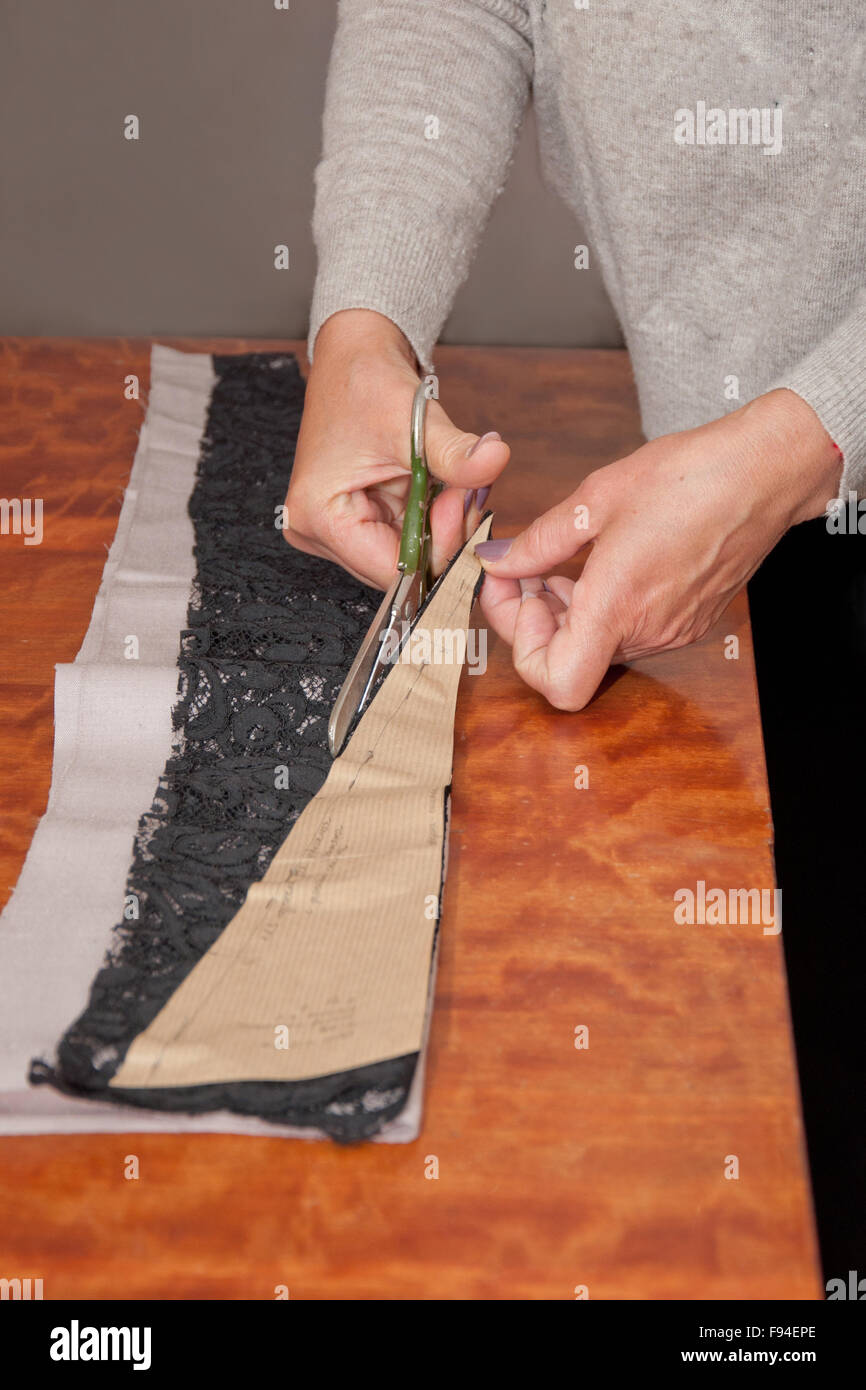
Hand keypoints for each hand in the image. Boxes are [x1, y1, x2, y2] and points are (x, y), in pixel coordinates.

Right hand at [283, 309, 509, 587]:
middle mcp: (317, 531)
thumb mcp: (415, 421)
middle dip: (441, 538)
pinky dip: (429, 521)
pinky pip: (402, 540)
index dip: (438, 551)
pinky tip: (438, 491)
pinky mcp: (350, 522)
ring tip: (451, 486)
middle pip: (398, 569)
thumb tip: (496, 459)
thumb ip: (456, 452)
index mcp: (319, 516)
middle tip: (462, 493)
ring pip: (405, 557)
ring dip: (438, 530)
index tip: (462, 507)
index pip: (392, 571)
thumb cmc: (367, 384)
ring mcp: (333, 530)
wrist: (354, 359)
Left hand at [476, 389, 842, 709]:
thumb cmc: (690, 477)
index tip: (519, 596)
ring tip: (561, 560)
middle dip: (533, 618)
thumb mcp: (596, 499)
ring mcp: (671, 631)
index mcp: (618, 606)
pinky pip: (628, 631)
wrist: (765, 472)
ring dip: (566, 612)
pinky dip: (600, 608)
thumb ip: (540, 541)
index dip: (523, 649)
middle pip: (568, 659)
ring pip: (596, 646)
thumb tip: (500, 561)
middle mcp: (647, 631)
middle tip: (522, 568)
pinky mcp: (688, 622)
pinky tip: (600, 563)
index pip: (556, 683)